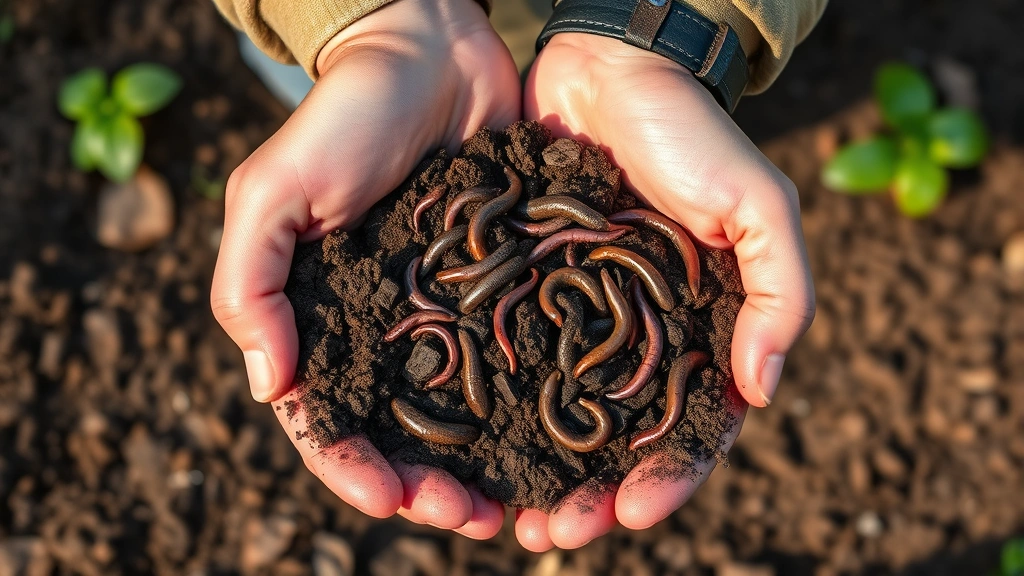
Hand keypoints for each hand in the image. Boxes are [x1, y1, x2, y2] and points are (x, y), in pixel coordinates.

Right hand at [211, 0, 518, 537]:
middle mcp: (383, 328)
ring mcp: (443, 313)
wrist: (429, 53)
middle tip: (473, 516)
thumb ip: (250, 283)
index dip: (352, 468)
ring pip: (459, 411)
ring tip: (516, 503)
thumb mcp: (274, 190)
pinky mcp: (496, 288)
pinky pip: (510, 357)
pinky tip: (555, 436)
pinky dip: (526, 406)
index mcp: (322, 317)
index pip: (326, 417)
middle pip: (400, 432)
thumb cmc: (343, 119)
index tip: (393, 500)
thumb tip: (270, 388)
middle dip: (428, 486)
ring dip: (482, 464)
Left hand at [518, 33, 815, 549]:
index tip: (632, 513)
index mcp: (695, 332)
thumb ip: (780, 293)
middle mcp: (632, 337)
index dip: (667, 478)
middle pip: (612, 440)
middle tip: (549, 535)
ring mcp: (572, 316)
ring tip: (501, 517)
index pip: (688, 427)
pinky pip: (504, 358)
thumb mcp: (758, 205)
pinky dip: (489, 406)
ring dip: (530, 470)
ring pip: (553, 414)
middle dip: (586, 495)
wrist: (608, 68)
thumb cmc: (691, 135)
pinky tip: (463, 440)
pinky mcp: (521, 288)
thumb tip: (763, 391)